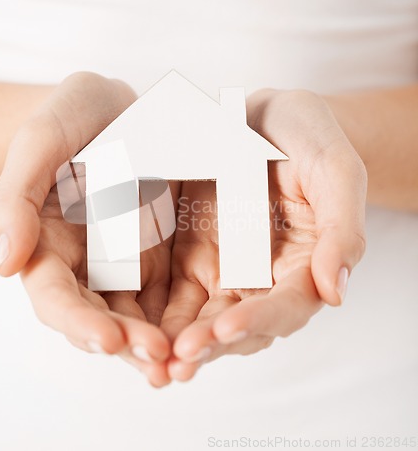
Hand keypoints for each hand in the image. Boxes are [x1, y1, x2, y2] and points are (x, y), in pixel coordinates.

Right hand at [0, 72, 174, 386]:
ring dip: (158, 342)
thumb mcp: (41, 141)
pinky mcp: (160, 254)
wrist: (118, 108)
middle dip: (126, 341)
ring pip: (138, 315)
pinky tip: (204, 330)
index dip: (78, 321)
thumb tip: (4, 264)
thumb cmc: (72, 118)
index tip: (108, 339)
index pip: (55, 295)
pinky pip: (170, 293)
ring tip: (185, 361)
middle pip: (100, 316)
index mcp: (49, 243)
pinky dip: (183, 317)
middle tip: (158, 357)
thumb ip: (17, 198)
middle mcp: (85, 263)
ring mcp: (125, 261)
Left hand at [160, 89, 366, 380]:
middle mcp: (260, 277)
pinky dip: (154, 314)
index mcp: (302, 263)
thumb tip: (336, 291)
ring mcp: (222, 268)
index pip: (286, 305)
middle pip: (238, 324)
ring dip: (177, 341)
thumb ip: (342, 228)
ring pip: (200, 318)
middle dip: (209, 344)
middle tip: (179, 358)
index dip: (260, 320)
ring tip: (153, 358)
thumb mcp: (334, 169)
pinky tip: (132, 324)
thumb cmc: (306, 137)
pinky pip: (170, 292)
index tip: (227, 327)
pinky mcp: (189, 257)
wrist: (261, 116)